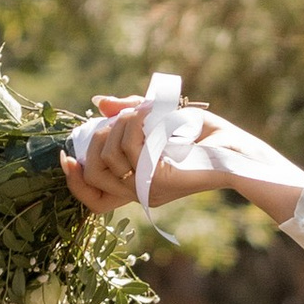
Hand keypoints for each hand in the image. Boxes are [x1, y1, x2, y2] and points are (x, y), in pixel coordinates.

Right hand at [62, 93, 229, 216]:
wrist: (238, 149)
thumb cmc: (204, 136)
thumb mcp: (159, 119)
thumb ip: (128, 113)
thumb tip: (98, 103)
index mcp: (136, 185)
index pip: (91, 200)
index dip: (72, 181)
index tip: (66, 155)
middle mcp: (140, 193)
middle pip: (92, 174)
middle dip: (97, 138)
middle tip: (120, 117)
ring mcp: (150, 189)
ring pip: (109, 157)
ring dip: (120, 125)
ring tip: (143, 111)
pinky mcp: (161, 179)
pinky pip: (130, 148)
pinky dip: (135, 122)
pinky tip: (150, 112)